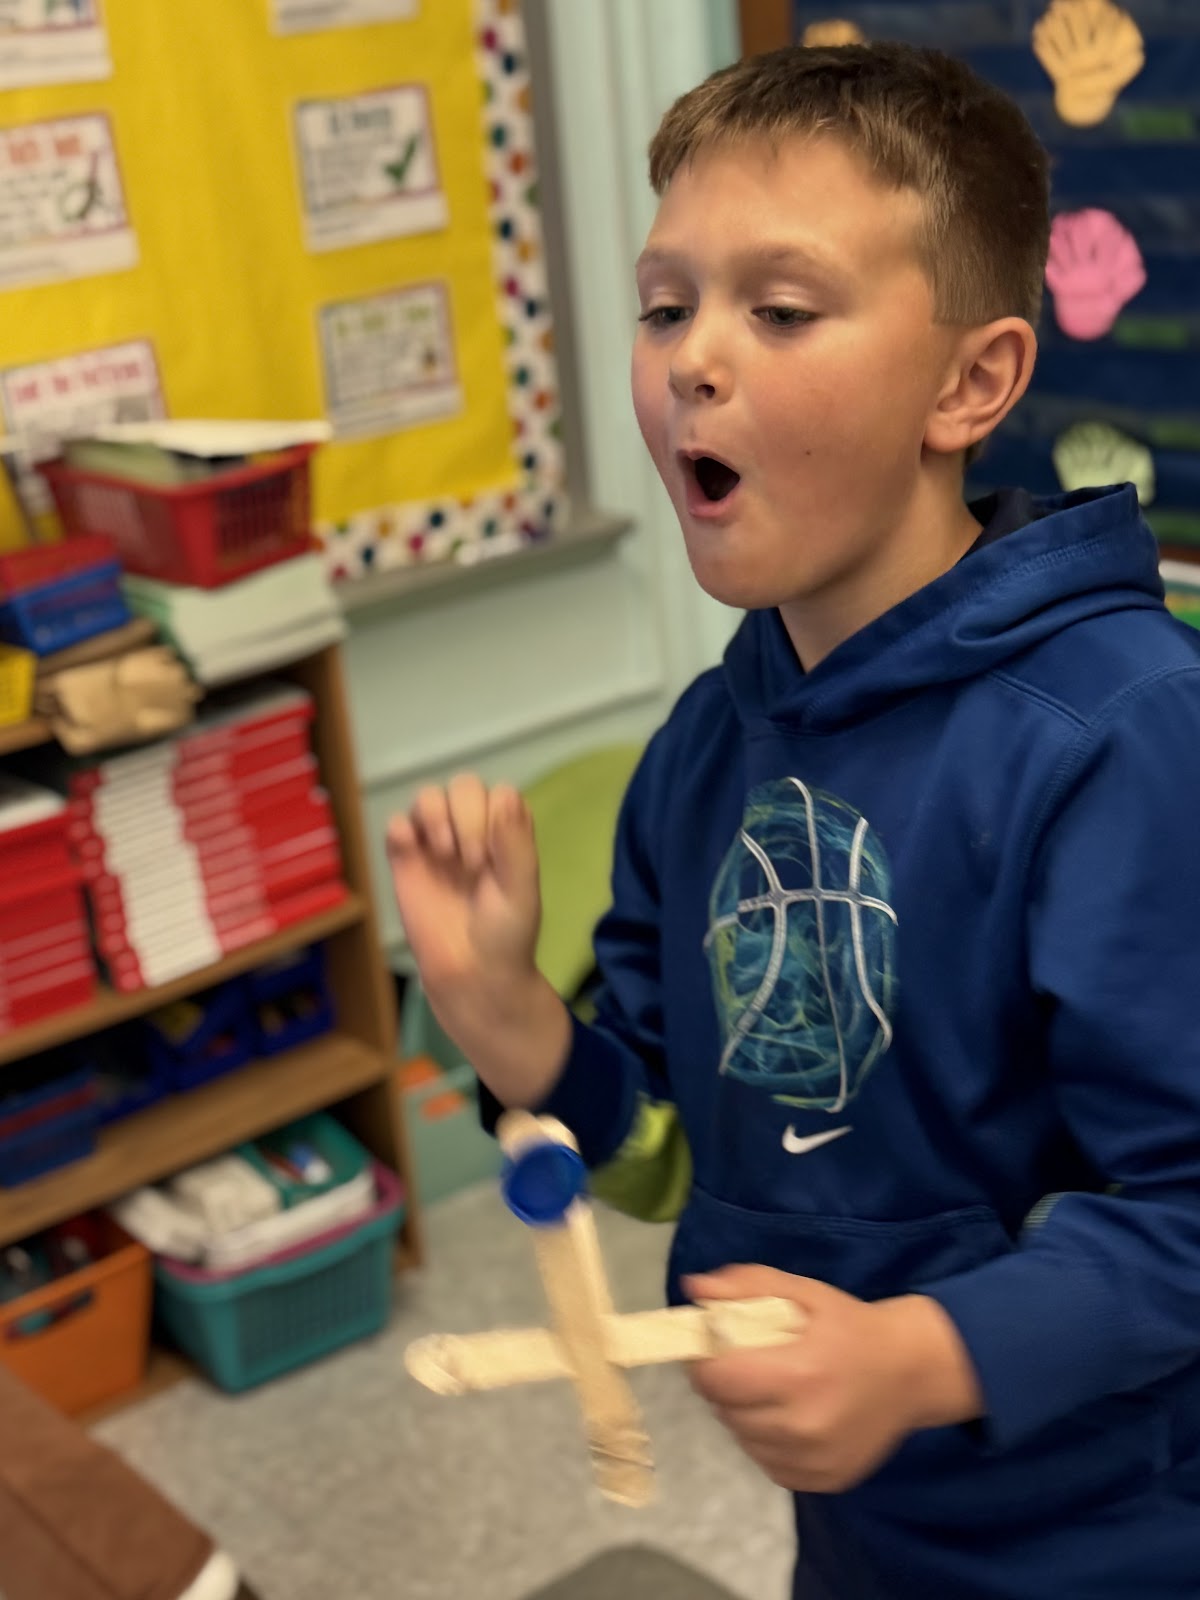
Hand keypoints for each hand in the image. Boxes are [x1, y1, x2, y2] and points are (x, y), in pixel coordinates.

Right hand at [387, 777, 571, 1107]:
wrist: (472, 977)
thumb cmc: (506, 936)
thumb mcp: (522, 891)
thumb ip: (515, 843)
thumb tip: (502, 795)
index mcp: (506, 834)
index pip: (499, 793)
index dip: (494, 817)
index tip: (494, 859)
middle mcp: (472, 831)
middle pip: (462, 786)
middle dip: (466, 817)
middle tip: (471, 865)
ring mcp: (436, 844)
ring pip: (427, 796)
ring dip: (435, 817)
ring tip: (445, 856)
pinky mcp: (405, 861)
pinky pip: (396, 824)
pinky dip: (402, 830)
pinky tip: (414, 855)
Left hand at [685, 1265, 982, 1494]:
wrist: (912, 1373)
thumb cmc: (852, 1327)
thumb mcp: (804, 1292)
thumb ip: (748, 1286)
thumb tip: (695, 1288)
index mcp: (798, 1374)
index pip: (716, 1379)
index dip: (703, 1359)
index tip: (711, 1344)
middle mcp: (803, 1427)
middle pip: (724, 1410)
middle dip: (723, 1383)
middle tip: (744, 1362)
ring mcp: (813, 1461)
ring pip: (742, 1438)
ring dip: (742, 1413)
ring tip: (769, 1387)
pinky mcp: (822, 1482)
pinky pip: (767, 1461)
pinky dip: (765, 1439)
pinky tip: (787, 1415)